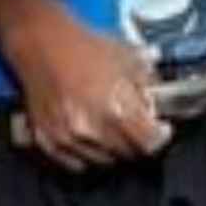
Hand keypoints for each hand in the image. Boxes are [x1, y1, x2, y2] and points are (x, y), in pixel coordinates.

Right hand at [0, 1, 169, 169]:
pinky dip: (87, 152)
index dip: (160, 136)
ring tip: (110, 124)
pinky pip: (77, 162)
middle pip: (128, 154)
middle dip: (137, 140)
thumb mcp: (131, 58)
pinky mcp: (48, 143)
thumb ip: (148, 87)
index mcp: (116, 108)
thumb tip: (156, 108)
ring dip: (112, 147)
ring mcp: (68, 139)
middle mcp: (91, 129)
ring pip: (103, 161)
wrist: (44, 44)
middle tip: (136, 124)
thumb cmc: (85, 47)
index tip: (161, 130)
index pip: (149, 144)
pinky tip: (90, 132)